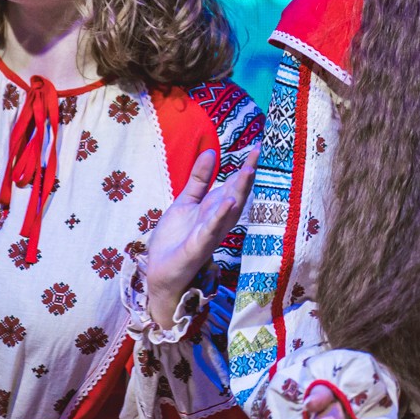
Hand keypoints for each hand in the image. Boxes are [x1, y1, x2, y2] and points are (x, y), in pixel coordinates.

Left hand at [144, 148, 256, 329]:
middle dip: (248, 174)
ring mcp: (211, 232)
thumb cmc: (175, 239)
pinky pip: (212, 228)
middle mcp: (218, 219)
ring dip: (240, 190)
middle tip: (259, 152)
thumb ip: (199, 179)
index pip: (234, 184)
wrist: (160, 271)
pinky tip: (229, 202)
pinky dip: (221, 215)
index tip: (258, 148)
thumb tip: (211, 152)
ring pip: (230, 209)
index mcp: (215, 208)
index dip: (246, 167)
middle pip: (238, 193)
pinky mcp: (199, 245)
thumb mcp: (185, 202)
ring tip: (249, 170)